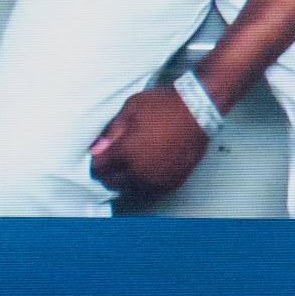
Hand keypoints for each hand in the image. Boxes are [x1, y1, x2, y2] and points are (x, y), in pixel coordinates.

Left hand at [87, 81, 214, 200]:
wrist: (199, 108)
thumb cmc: (167, 105)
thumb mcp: (131, 108)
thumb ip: (111, 131)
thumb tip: (97, 149)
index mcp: (126, 151)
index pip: (99, 168)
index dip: (96, 162)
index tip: (99, 157)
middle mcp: (141, 169)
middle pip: (113, 183)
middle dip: (107, 174)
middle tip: (110, 164)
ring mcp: (158, 178)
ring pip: (131, 189)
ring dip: (125, 180)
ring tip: (128, 166)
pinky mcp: (173, 181)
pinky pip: (152, 190)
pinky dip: (145, 183)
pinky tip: (145, 171)